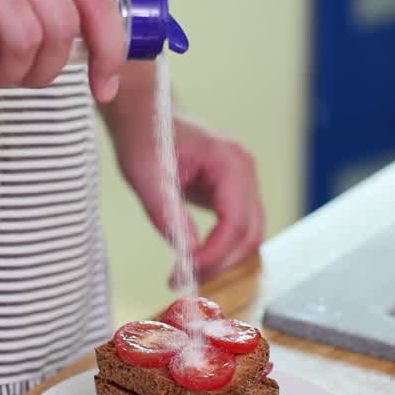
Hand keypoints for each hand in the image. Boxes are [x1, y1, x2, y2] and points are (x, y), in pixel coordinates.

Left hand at [115, 112, 264, 285]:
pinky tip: (194, 259)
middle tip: (184, 278)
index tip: (187, 269)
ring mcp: (243, 181)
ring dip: (222, 259)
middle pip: (250, 232)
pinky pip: (237, 228)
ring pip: (249, 235)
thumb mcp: (145, 175)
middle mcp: (244, 169)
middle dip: (220, 261)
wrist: (145, 116)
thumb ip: (166, 211)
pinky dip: (220, 249)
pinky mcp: (233, 191)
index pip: (236, 220)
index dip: (215, 252)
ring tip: (186, 273)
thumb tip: (188, 251)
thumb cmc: (144, 136)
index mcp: (227, 160)